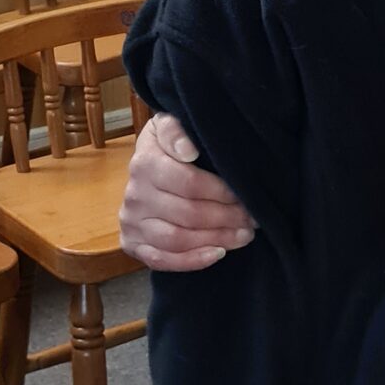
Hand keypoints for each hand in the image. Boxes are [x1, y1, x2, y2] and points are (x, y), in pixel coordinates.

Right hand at [119, 113, 255, 271]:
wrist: (146, 164)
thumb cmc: (169, 144)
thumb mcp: (170, 123)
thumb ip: (176, 130)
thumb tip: (188, 151)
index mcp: (145, 163)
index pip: (190, 184)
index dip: (222, 193)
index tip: (246, 196)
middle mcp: (134, 194)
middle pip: (188, 214)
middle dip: (227, 218)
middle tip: (253, 220)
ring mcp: (131, 221)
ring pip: (177, 239)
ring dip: (216, 240)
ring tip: (244, 235)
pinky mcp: (131, 244)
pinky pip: (161, 260)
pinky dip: (192, 261)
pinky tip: (218, 253)